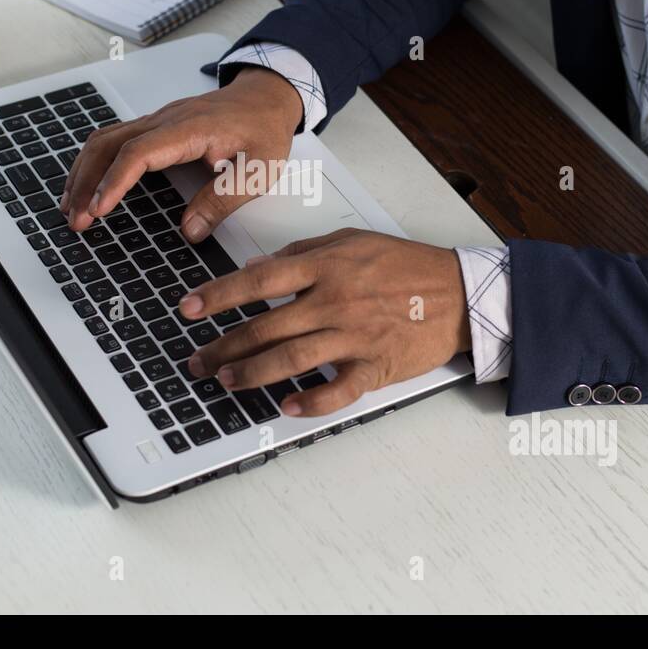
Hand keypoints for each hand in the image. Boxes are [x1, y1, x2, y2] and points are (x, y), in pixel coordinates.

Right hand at [61, 67, 302, 237]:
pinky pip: (113, 140)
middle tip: (76, 220)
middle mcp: (166, 120)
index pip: (139, 152)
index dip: (115, 181)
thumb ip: (224, 199)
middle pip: (109, 144)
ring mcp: (157, 120)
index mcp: (190, 128)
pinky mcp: (155, 127)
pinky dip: (93, 163)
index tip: (99, 210)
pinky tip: (87, 186)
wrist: (267, 97)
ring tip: (71, 207)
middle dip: (87, 182)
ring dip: (83, 172)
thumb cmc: (264, 129)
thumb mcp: (259, 170)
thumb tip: (191, 230)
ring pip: (105, 140)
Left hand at [180, 229, 471, 415]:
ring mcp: (354, 336)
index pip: (257, 280)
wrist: (460, 293)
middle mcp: (334, 301)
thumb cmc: (406, 266)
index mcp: (326, 266)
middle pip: (265, 327)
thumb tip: (257, 265)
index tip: (188, 308)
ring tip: (226, 381)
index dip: (217, 295)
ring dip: (252, 374)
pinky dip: (309, 402)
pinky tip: (284, 407)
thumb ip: (303, 252)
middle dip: (223, 345)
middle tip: (197, 360)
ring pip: (290, 359)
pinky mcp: (375, 366)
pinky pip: (336, 390)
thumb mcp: (352, 241)